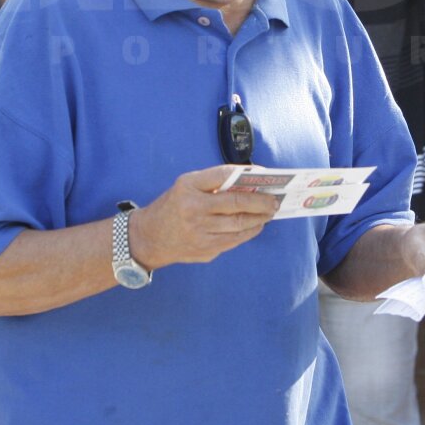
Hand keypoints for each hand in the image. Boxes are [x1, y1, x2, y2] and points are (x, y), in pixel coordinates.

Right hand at [129, 165, 278, 269]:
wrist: (149, 238)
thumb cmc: (173, 206)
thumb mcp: (186, 186)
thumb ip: (214, 183)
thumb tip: (250, 183)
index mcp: (187, 187)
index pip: (223, 175)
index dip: (247, 175)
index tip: (264, 176)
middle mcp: (193, 209)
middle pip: (235, 204)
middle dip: (260, 202)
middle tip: (274, 200)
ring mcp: (200, 233)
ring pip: (239, 224)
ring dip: (259, 218)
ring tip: (270, 212)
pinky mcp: (205, 250)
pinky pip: (235, 240)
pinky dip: (250, 232)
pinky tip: (256, 225)